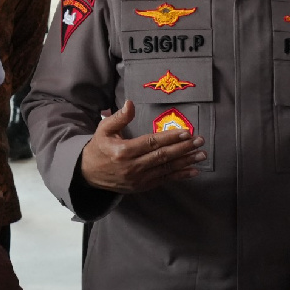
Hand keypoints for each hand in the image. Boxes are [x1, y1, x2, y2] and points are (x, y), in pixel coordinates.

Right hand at [79, 100, 204, 193]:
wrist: (88, 174)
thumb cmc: (99, 148)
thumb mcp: (104, 129)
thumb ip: (119, 117)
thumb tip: (130, 103)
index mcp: (123, 151)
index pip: (151, 143)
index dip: (170, 138)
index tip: (187, 133)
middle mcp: (132, 167)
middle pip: (162, 156)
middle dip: (184, 149)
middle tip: (200, 141)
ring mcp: (138, 179)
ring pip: (166, 169)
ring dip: (186, 162)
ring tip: (201, 155)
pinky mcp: (141, 187)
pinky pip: (164, 180)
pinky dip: (179, 176)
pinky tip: (193, 171)